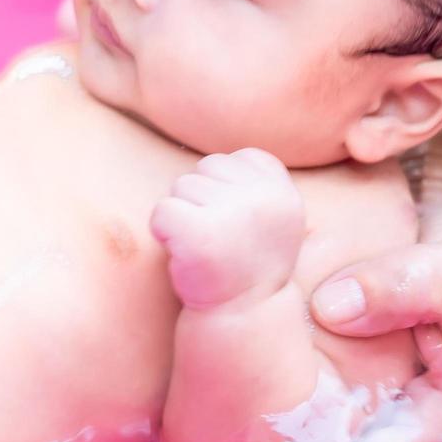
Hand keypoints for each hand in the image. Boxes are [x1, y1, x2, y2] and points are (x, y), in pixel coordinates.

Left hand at [150, 149, 305, 308]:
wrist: (241, 320)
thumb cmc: (244, 262)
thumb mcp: (264, 211)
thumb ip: (248, 176)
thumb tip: (208, 120)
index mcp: (281, 187)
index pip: (229, 160)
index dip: (222, 194)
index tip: (238, 230)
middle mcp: (264, 196)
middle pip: (202, 170)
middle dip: (200, 203)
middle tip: (219, 243)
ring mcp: (233, 214)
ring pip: (179, 188)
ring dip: (183, 219)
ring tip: (206, 251)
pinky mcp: (199, 233)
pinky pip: (161, 211)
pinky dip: (163, 233)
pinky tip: (186, 257)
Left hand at [249, 184, 441, 441]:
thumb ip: (404, 286)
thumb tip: (332, 308)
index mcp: (435, 415)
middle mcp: (401, 413)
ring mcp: (376, 388)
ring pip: (319, 427)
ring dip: (273, 432)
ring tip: (211, 437)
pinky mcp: (352, 360)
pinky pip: (312, 387)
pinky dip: (277, 389)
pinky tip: (228, 382)